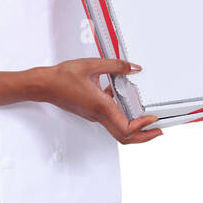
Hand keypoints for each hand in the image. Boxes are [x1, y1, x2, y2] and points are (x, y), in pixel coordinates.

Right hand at [34, 58, 162, 143]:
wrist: (44, 85)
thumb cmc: (62, 77)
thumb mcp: (92, 65)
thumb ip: (116, 66)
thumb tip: (134, 68)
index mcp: (100, 106)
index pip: (125, 128)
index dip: (142, 127)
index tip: (153, 119)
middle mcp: (98, 115)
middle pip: (124, 137)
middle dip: (144, 137)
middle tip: (158, 131)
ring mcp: (94, 116)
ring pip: (118, 130)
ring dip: (135, 129)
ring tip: (148, 119)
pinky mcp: (92, 113)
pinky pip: (111, 120)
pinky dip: (124, 117)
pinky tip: (127, 101)